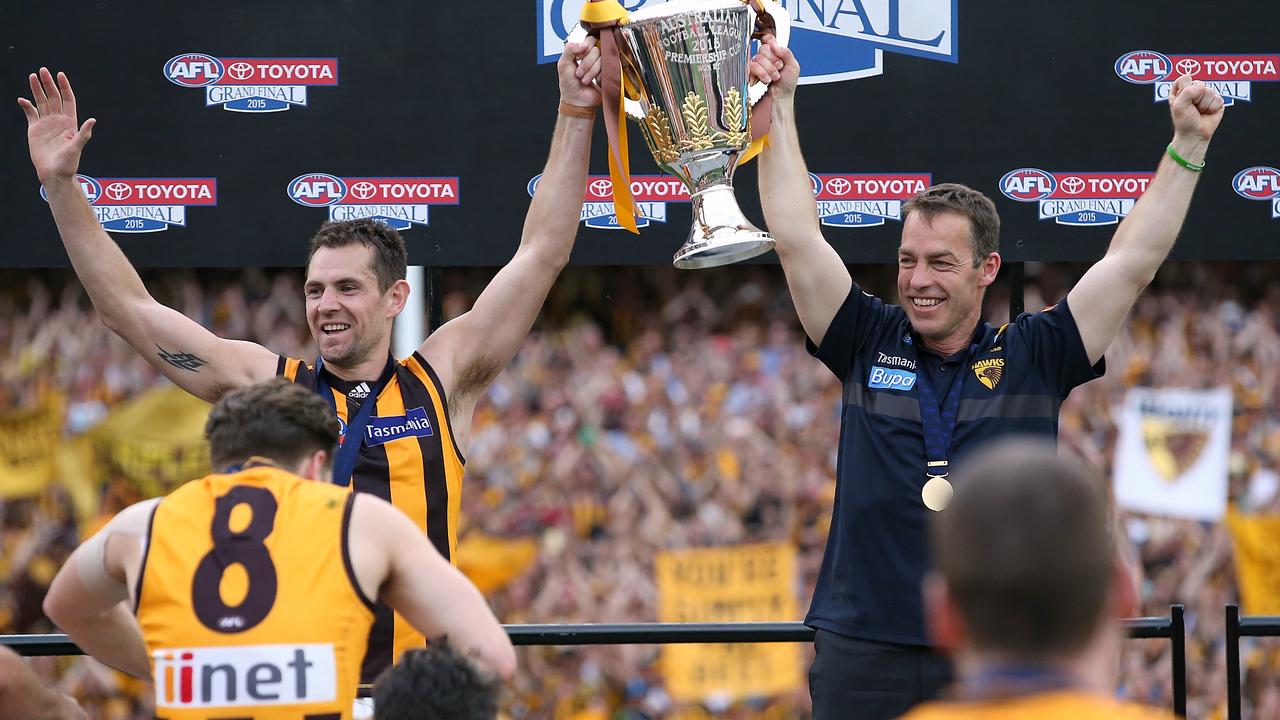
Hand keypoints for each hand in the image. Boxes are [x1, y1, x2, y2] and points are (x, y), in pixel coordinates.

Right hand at [17, 68, 94, 182]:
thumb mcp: (77, 148)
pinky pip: (30, 114)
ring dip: (36, 90)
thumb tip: (93, 120)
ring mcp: (46, 124)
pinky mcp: (34, 130)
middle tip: (43, 70)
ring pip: (41, 102)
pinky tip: (22, 99)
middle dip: (48, 84)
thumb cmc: (68, 163)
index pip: (68, 100)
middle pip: (53, 98)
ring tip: (32, 76)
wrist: (54, 174)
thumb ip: (83, 134)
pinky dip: (26, 106)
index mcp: (70, 123)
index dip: (64, 87)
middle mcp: (58, 121)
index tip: (60, 74)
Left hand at [559, 37, 601, 107]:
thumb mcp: (563, 64)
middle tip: (579, 73)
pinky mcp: (608, 72)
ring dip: (590, 71)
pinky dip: (598, 75)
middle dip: (586, 63)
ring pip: (601, 58)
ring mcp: (602, 64)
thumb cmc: (569, 84)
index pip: (590, 40)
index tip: (578, 58)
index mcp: (582, 51)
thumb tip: (582, 43)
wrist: (577, 101)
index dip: (585, 48)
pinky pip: (607, 67)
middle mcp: (593, 56)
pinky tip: (594, 80)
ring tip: (584, 80)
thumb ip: (569, 49)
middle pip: (596, 49)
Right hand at [749, 35, 798, 100]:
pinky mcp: (751, 73)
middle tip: (779, 68)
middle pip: (763, 48)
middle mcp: (766, 57)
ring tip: (774, 77)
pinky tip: (766, 80)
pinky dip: (761, 74)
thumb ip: (786, 53)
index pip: (769, 40)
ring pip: (758, 58)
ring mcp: (758, 65)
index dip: (770, 42)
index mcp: (776, 53)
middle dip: (773, 60)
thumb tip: (775, 45)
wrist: (781, 97)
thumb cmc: (787, 84)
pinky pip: (752, 67)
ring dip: (768, 70)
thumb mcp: (793, 66)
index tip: (774, 49)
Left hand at [1168, 74, 1223, 144]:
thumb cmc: (1184, 121)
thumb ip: (1187, 92)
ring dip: (1204, 104)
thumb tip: (1202, 87)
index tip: (1183, 99)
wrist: (1195, 134)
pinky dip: (1212, 107)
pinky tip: (1208, 112)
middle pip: (1199, 83)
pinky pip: (1217, 98)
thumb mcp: (1179, 106)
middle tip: (1192, 108)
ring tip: (1200, 111)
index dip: (1185, 88)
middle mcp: (1193, 91)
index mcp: (1180, 91)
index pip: (1185, 78)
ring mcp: (1206, 95)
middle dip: (1195, 98)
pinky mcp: (1216, 101)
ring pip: (1209, 91)